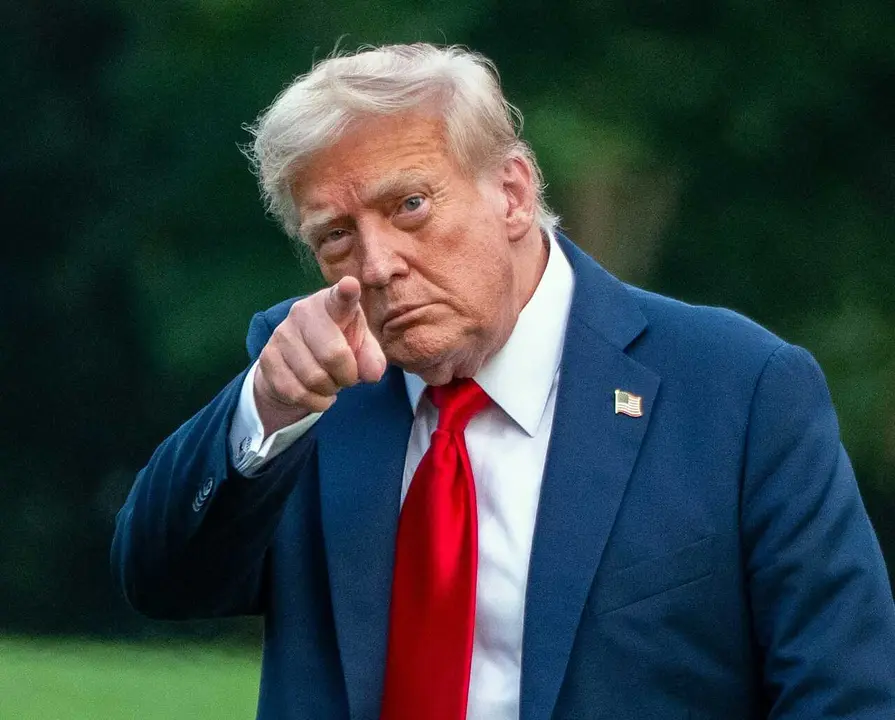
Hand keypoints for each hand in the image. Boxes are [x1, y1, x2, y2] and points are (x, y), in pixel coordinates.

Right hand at [253, 276, 386, 434]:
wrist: (296, 363)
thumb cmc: (337, 346)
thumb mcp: (361, 348)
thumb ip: (372, 359)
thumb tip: (372, 373)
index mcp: (332, 303)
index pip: (340, 298)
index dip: (347, 292)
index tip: (351, 285)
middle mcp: (303, 312)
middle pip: (333, 355)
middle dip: (347, 376)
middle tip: (348, 377)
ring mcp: (281, 334)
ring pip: (314, 378)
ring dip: (330, 390)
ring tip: (330, 382)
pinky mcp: (267, 358)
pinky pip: (297, 392)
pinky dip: (315, 402)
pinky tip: (318, 394)